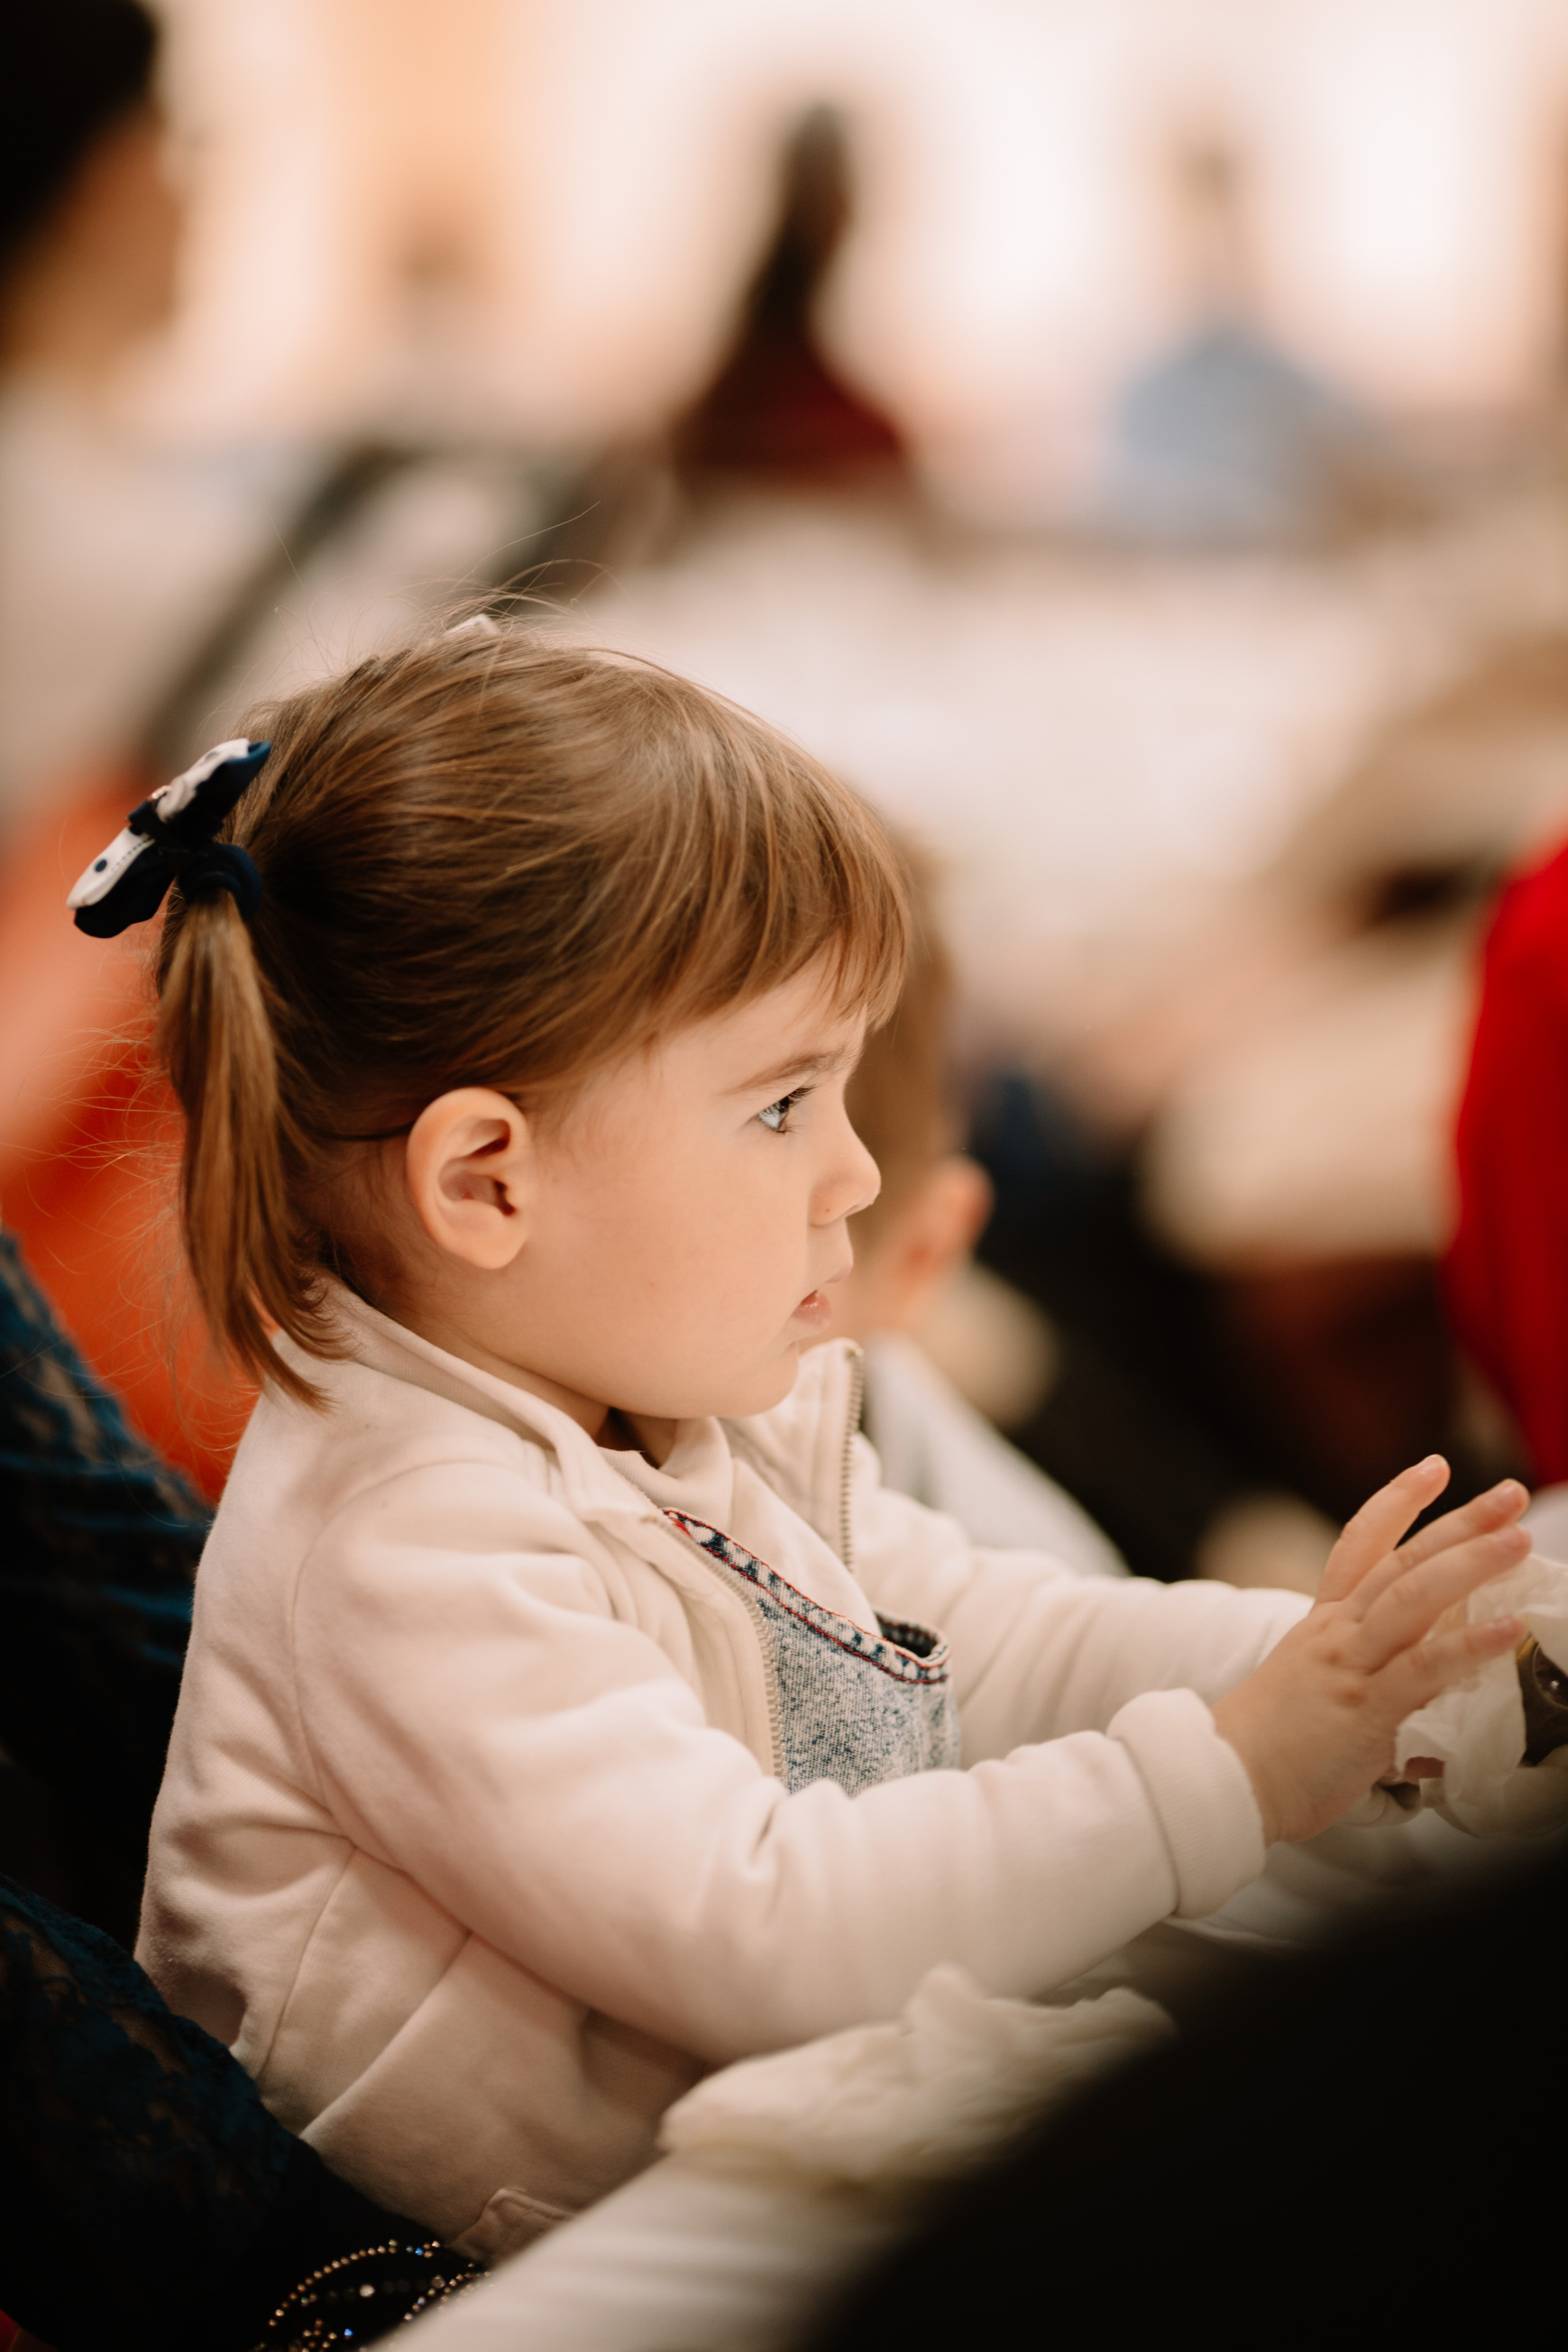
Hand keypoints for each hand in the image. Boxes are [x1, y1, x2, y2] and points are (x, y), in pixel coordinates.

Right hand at [1211, 1460, 1530, 1843]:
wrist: (1221, 1778)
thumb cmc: (1270, 1747)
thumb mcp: (1317, 1690)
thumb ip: (1370, 1677)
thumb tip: (1426, 1686)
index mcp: (1324, 1623)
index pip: (1361, 1543)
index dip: (1399, 1501)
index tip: (1435, 1467)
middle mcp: (1337, 1632)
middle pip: (1402, 1560)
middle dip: (1460, 1523)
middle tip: (1509, 1494)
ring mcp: (1349, 1665)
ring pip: (1412, 1597)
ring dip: (1471, 1564)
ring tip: (1520, 1542)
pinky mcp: (1364, 1708)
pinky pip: (1422, 1669)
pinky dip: (1468, 1645)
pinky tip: (1507, 1629)